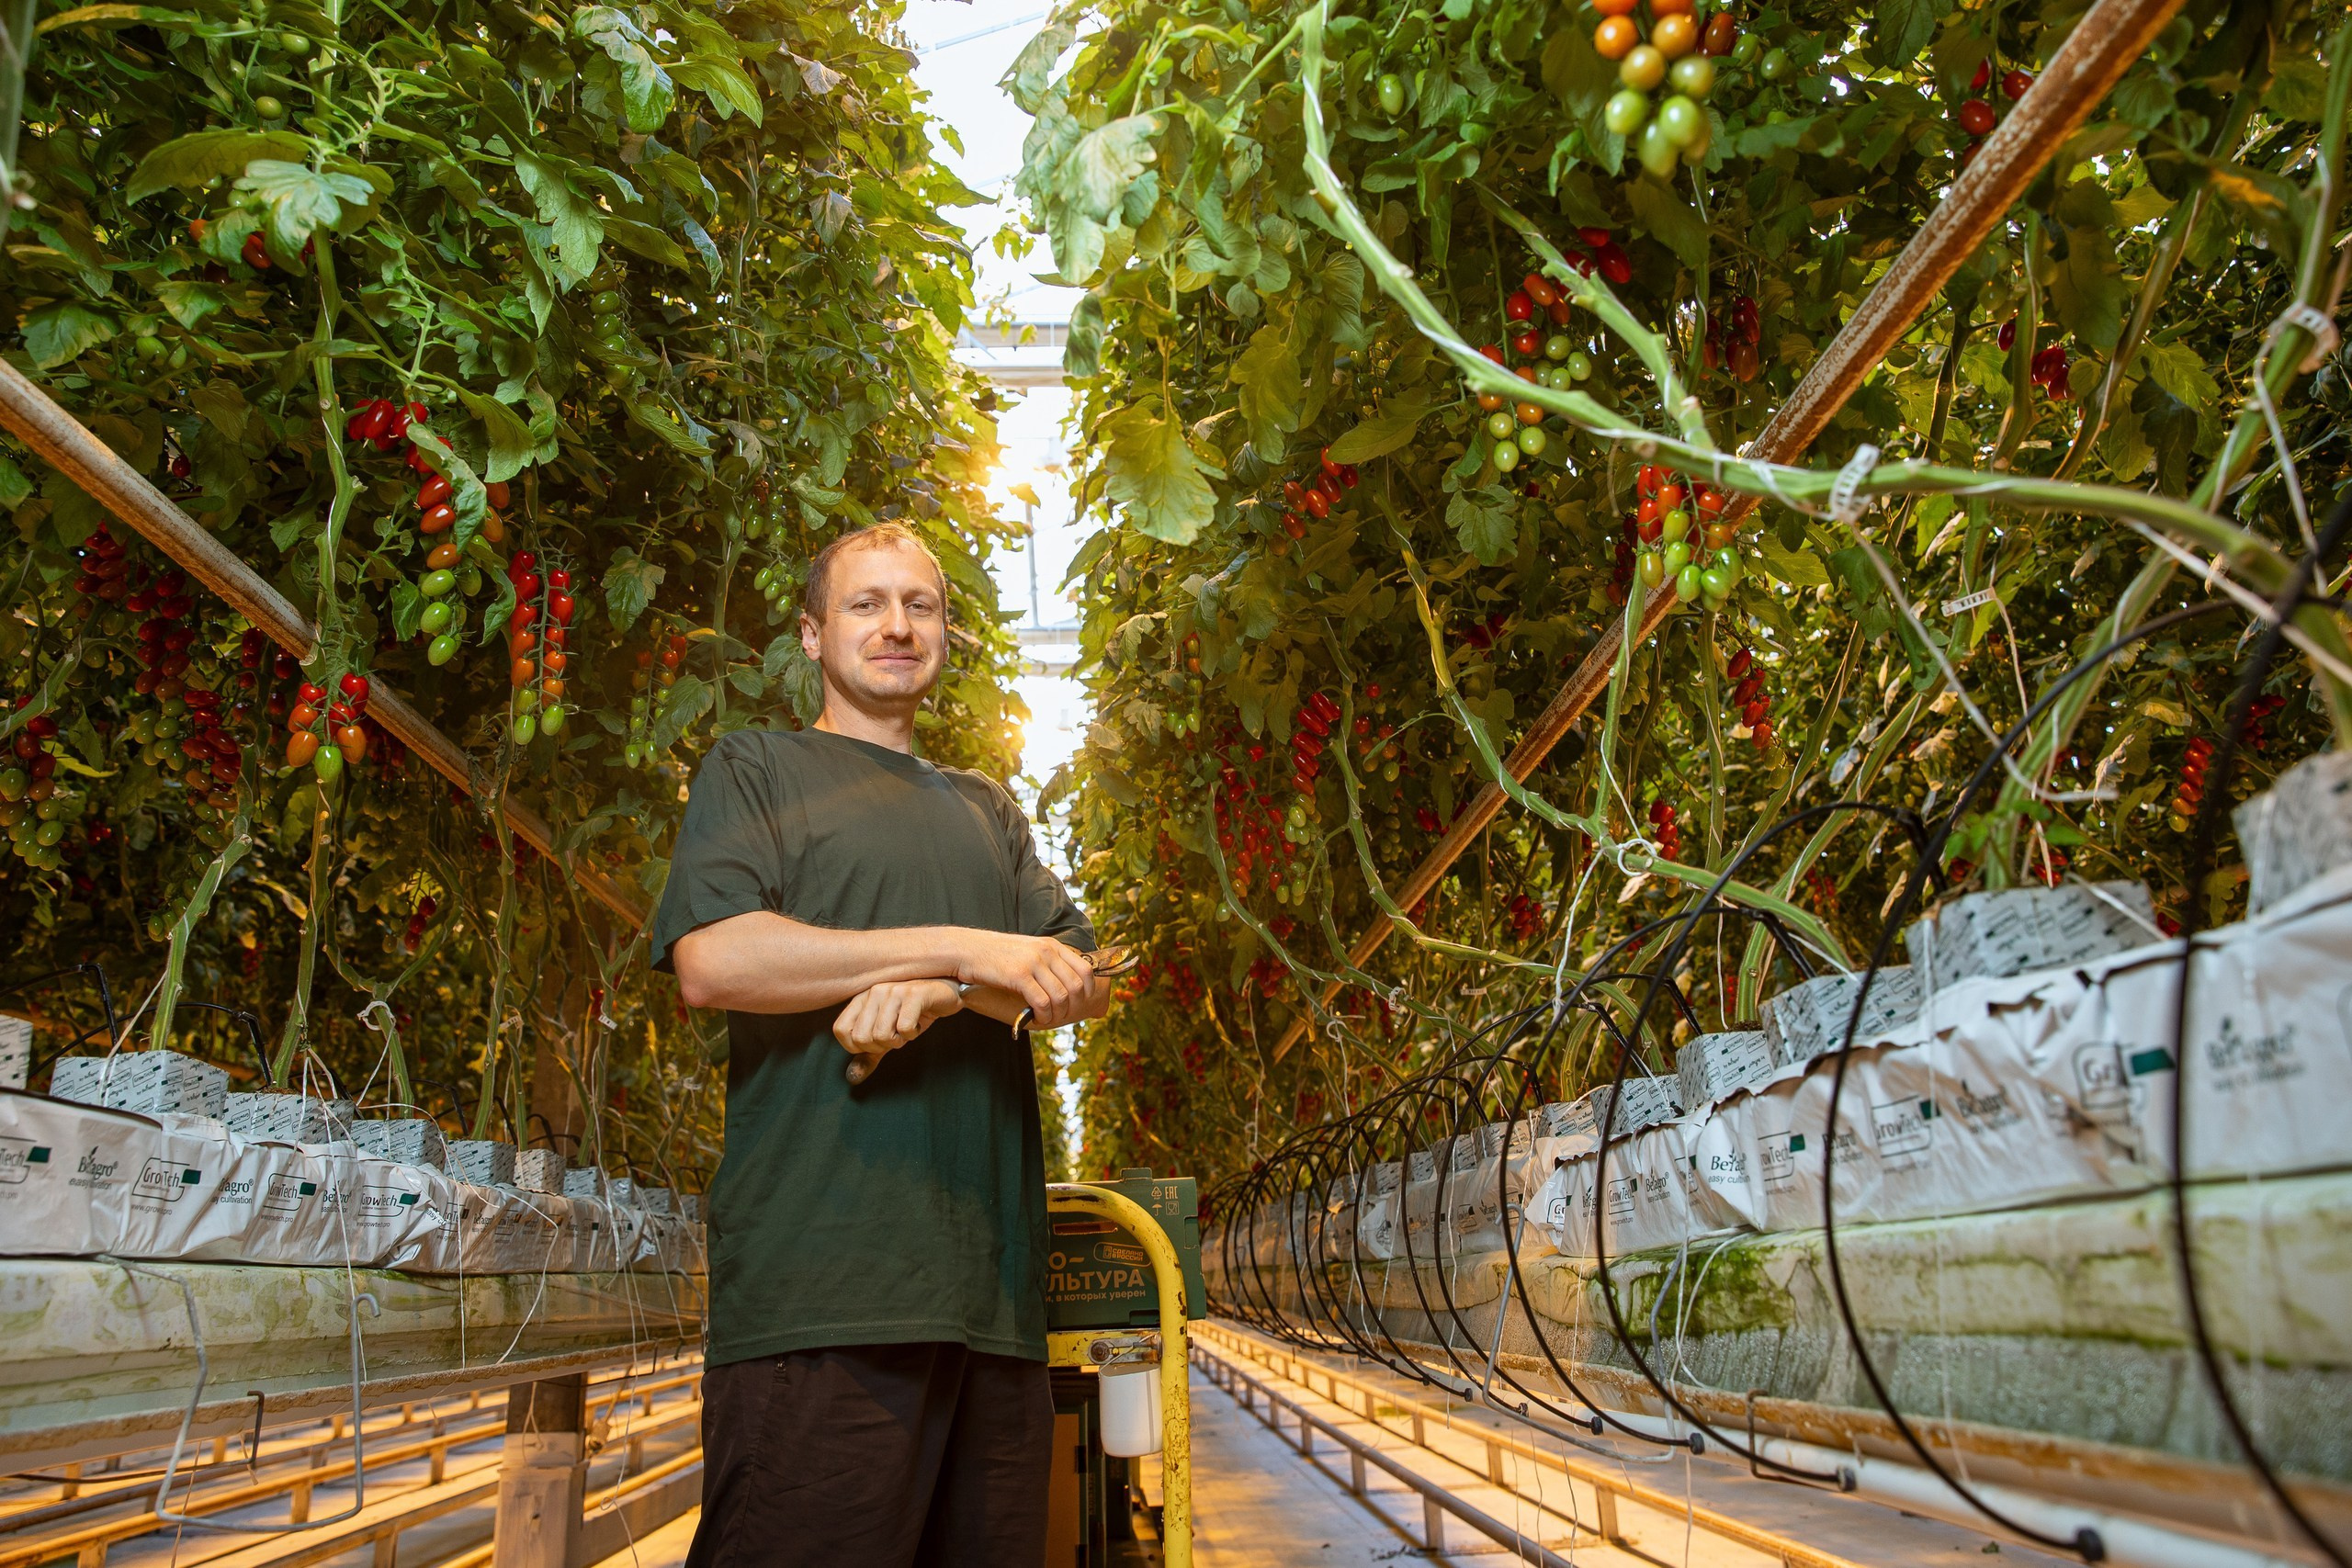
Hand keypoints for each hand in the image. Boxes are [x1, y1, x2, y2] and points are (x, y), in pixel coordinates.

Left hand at [835, 979, 961, 1084]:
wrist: (947, 994)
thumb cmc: (915, 1013)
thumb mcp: (889, 1036)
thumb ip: (870, 1055)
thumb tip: (852, 1078)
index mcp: (862, 998)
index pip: (841, 1031)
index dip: (858, 1046)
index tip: (878, 1042)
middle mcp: (874, 991)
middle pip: (862, 1037)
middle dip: (882, 1046)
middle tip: (897, 1036)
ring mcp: (893, 990)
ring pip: (882, 1035)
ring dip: (899, 1040)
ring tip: (908, 1028)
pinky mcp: (913, 993)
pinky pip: (904, 1029)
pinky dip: (914, 1033)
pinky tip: (919, 1022)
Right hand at [954, 931, 1096, 1018]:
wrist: (967, 950)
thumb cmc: (996, 955)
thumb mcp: (1027, 951)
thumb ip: (1046, 962)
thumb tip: (1064, 985)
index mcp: (1051, 945)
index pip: (1086, 969)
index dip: (1088, 991)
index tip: (1080, 1003)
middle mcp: (1046, 951)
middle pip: (1077, 986)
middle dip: (1073, 1007)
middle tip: (1062, 1016)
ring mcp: (1033, 962)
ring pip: (1061, 996)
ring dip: (1058, 1014)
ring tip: (1047, 1019)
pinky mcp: (1018, 976)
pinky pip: (1042, 1002)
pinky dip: (1043, 1015)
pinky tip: (1037, 1018)